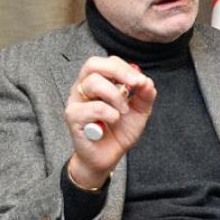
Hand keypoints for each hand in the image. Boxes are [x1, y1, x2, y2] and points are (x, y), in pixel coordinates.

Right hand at [64, 56, 155, 187]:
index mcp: (98, 81)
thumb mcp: (139, 111)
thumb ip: (145, 95)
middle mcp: (84, 87)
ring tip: (123, 111)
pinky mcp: (72, 117)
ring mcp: (76, 101)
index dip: (126, 68)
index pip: (108, 62)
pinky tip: (112, 121)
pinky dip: (108, 113)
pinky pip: (91, 107)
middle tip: (134, 84)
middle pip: (93, 64)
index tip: (141, 81)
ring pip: (93, 83)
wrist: (109, 157)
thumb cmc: (119, 131)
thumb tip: (147, 81)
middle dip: (118, 72)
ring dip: (115, 96)